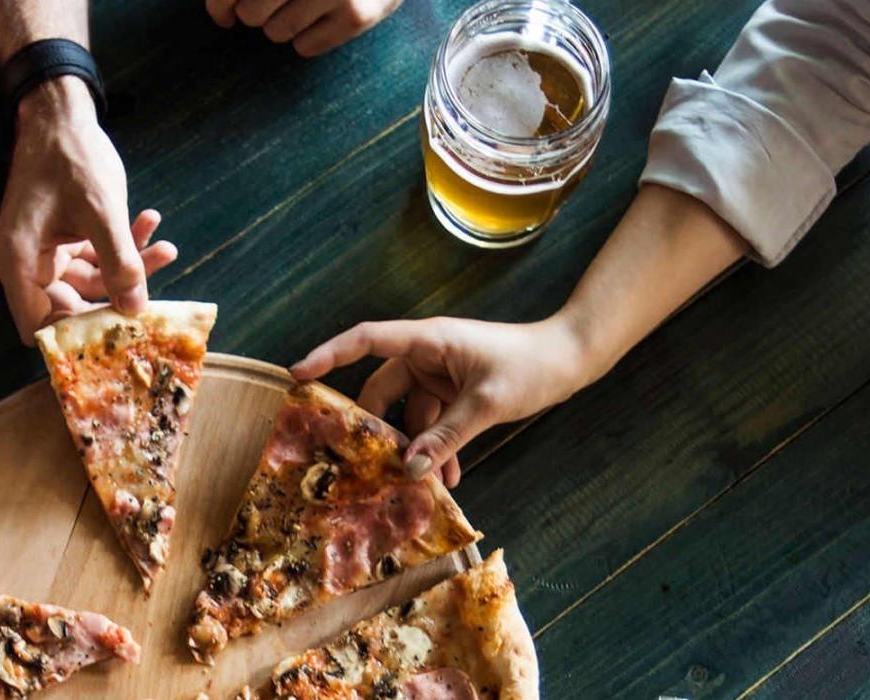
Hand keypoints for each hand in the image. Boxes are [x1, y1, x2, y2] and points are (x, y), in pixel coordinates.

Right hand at [0, 76, 178, 343]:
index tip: (119, 336)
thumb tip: (135, 312)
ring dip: (130, 265)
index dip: (75, 338)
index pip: (40, 327)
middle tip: (158, 294)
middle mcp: (25, 264)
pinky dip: (122, 246)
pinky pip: (95, 257)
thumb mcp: (102, 212)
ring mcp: (44, 253)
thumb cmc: (70, 158)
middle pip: (72, 305)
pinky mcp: (62, 240)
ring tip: (166, 247)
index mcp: (19, 264)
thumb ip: (119, 264)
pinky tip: (150, 221)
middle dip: (117, 296)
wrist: (60, 115)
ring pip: (93, 280)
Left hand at [205, 0, 403, 56]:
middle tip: (272, 5)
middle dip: (256, 12)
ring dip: (283, 25)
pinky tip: (324, 17)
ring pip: (276, 32)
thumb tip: (223, 9)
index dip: (220, 5)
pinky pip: (305, 47)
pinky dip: (308, 39)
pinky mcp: (356, 16)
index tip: (223, 15)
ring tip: (305, 6)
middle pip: (251, 13)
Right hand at [290, 317, 599, 486]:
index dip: (330, 354)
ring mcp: (440, 374)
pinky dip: (436, 448)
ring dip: (415, 448)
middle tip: (368, 463)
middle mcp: (427, 354)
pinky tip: (447, 478)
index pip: (367, 340)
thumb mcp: (487, 404)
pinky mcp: (455, 393)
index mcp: (428, 340)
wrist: (571, 358)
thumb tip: (410, 467)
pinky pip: (433, 423)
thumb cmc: (531, 365)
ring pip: (410, 415)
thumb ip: (447, 436)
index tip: (298, 374)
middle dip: (379, 429)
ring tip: (422, 484)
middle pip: (383, 390)